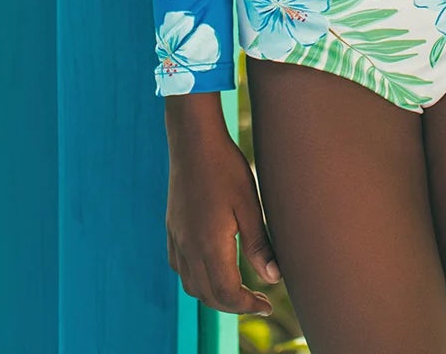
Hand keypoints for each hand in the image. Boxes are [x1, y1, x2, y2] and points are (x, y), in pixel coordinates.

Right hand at [164, 95, 279, 316]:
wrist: (193, 140)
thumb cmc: (225, 168)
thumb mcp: (249, 205)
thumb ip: (259, 245)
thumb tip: (273, 280)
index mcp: (209, 245)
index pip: (227, 294)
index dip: (248, 306)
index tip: (267, 304)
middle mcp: (188, 248)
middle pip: (208, 295)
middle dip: (233, 305)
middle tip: (257, 301)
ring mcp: (177, 238)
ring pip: (191, 285)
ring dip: (214, 295)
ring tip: (238, 289)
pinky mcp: (172, 228)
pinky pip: (180, 268)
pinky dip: (197, 279)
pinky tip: (212, 268)